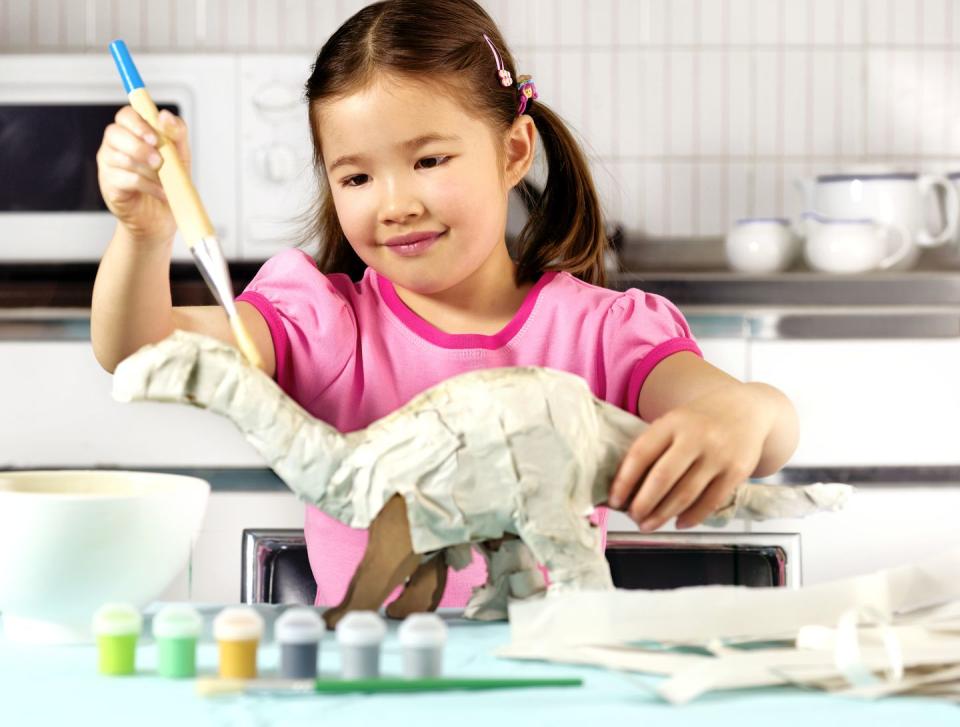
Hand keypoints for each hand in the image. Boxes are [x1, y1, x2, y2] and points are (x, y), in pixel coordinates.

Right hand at [96, 106, 190, 244]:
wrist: (162, 218)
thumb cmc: (169, 182)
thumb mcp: (180, 155)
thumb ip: (176, 133)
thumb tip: (165, 116)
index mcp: (133, 132)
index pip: (126, 115)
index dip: (138, 123)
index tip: (155, 137)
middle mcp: (116, 145)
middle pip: (115, 133)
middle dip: (138, 145)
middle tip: (159, 160)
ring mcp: (109, 165)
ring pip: (118, 156)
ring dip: (145, 167)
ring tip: (164, 179)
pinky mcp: (109, 185)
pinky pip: (124, 179)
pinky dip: (146, 186)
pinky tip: (161, 192)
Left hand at [607, 384, 770, 530]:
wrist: (749, 408)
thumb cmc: (702, 419)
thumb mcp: (676, 421)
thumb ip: (656, 447)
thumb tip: (629, 487)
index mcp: (673, 422)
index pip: (641, 454)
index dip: (624, 481)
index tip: (614, 500)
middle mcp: (696, 437)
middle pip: (662, 478)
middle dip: (643, 504)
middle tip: (633, 518)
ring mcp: (718, 455)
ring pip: (685, 494)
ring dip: (663, 515)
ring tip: (649, 525)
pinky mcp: (737, 471)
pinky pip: (710, 502)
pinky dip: (692, 517)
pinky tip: (679, 523)